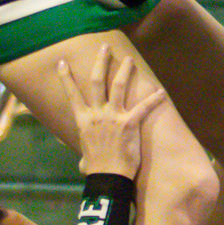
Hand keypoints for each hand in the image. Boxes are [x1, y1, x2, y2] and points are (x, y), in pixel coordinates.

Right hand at [59, 46, 162, 178]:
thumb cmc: (97, 168)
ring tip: (129, 59)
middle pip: (96, 82)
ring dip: (124, 71)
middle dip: (100, 62)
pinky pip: (143, 107)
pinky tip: (161, 92)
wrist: (108, 177)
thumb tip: (83, 163)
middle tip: (104, 47)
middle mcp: (96, 114)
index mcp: (83, 120)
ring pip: (117, 86)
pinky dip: (154, 99)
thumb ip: (85, 153)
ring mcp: (112, 117)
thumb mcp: (85, 156)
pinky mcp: (129, 124)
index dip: (66, 78)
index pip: (72, 94)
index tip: (62, 63)